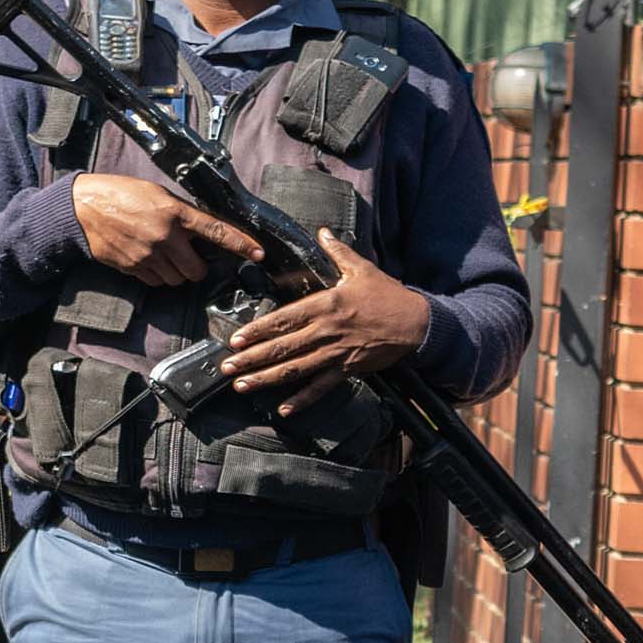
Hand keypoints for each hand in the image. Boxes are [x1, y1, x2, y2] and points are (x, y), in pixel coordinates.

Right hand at [70, 173, 263, 289]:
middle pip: (197, 271)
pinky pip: (156, 282)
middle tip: (186, 255)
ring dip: (176, 273)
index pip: (216, 230)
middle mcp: (165, 236)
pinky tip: (145, 257)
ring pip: (177, 280)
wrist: (83, 207)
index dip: (240, 244)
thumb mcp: (156, 195)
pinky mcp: (133, 268)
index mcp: (174, 212)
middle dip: (195, 267)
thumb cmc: (121, 195)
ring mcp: (148, 255)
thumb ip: (180, 213)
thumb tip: (202, 231)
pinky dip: (156, 275)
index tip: (258, 254)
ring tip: (161, 253)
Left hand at [217, 232, 433, 412]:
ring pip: (295, 370)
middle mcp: (326, 331)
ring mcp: (336, 354)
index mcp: (326, 305)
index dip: (258, 331)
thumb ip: (337, 252)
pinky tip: (283, 409)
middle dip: (252, 359)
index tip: (236, 339)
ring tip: (242, 386)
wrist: (416, 324)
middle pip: (283, 348)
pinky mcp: (347, 370)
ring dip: (267, 379)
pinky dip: (302, 400)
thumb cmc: (387, 295)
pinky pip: (321, 388)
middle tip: (227, 367)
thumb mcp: (362, 268)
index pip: (284, 320)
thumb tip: (322, 233)